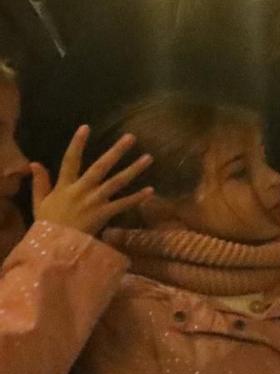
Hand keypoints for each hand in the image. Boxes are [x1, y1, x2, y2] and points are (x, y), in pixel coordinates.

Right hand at [32, 128, 153, 236]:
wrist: (55, 247)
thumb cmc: (48, 224)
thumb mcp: (39, 202)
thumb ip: (40, 182)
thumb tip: (34, 163)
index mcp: (65, 186)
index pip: (70, 160)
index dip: (77, 144)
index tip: (86, 127)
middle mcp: (82, 190)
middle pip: (101, 167)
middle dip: (116, 151)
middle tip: (131, 137)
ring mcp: (95, 202)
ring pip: (117, 182)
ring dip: (134, 169)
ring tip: (149, 157)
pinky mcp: (104, 214)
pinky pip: (123, 204)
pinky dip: (137, 198)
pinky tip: (151, 190)